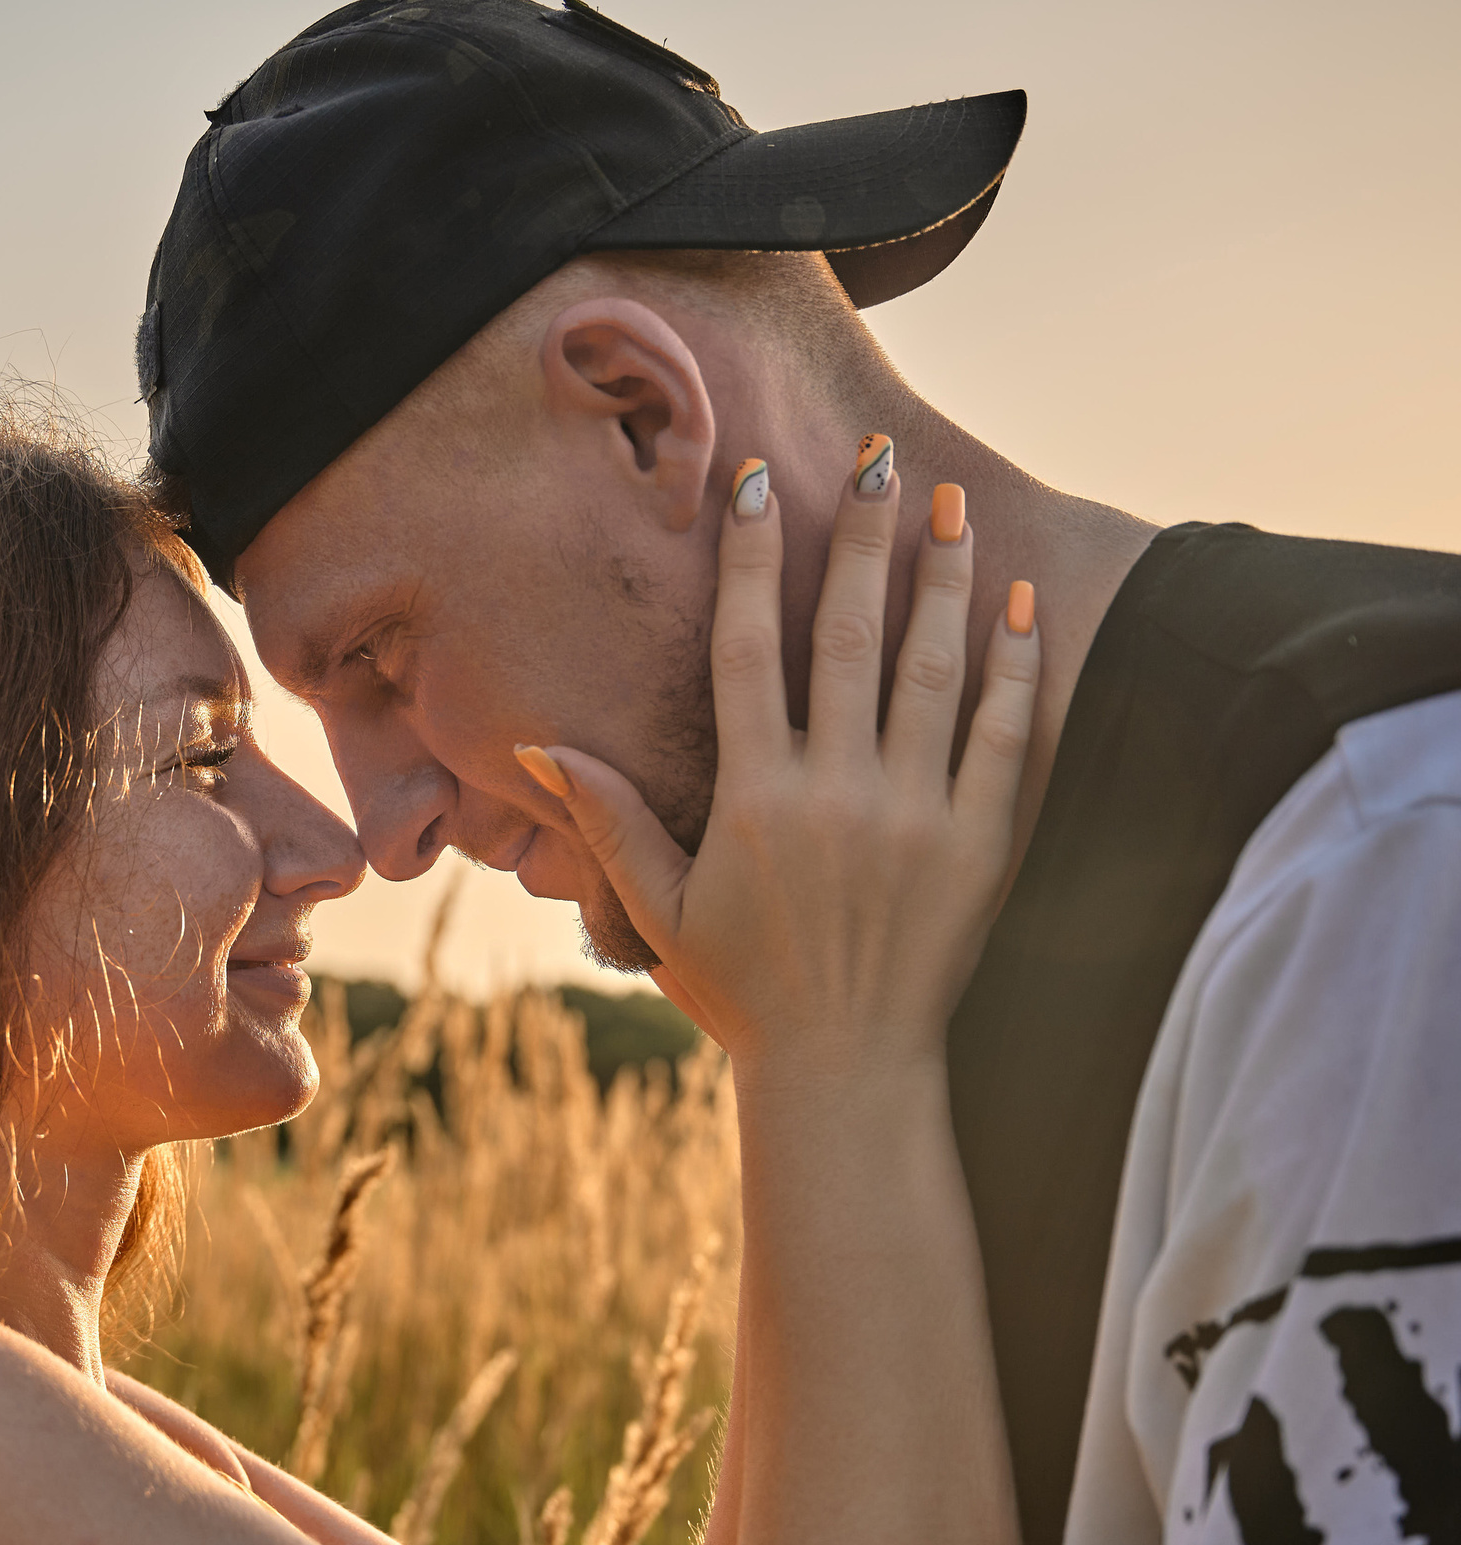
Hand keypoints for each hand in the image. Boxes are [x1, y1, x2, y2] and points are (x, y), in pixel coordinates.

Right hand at [522, 454, 1039, 1072]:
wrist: (847, 1071)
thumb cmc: (743, 988)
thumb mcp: (658, 906)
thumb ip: (608, 818)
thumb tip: (535, 745)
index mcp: (754, 799)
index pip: (750, 651)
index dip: (753, 562)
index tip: (761, 486)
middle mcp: (836, 795)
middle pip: (849, 637)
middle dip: (861, 540)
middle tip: (875, 462)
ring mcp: (915, 817)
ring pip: (934, 672)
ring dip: (944, 581)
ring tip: (950, 506)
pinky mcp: (980, 846)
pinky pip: (1004, 738)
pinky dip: (1014, 668)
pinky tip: (1020, 606)